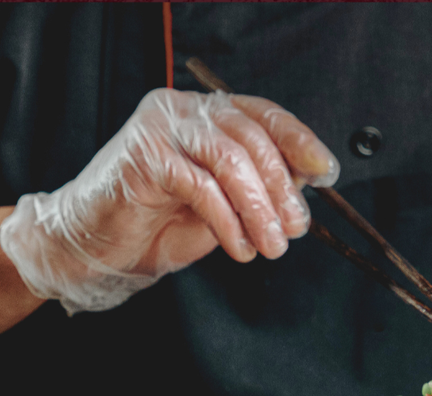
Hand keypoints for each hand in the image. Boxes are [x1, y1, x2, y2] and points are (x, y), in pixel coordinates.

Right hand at [0, 89, 336, 313]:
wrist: (103, 245)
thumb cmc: (163, 224)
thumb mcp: (228, 205)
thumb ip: (260, 187)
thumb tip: (307, 181)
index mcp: (205, 114)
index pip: (261, 113)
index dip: (298, 140)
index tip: (327, 172)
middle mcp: (183, 110)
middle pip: (250, 136)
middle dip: (281, 189)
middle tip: (294, 231)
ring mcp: (160, 128)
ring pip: (229, 158)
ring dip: (260, 209)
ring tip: (270, 247)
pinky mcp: (143, 156)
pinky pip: (201, 185)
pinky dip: (228, 221)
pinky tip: (238, 248)